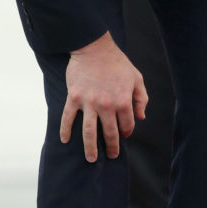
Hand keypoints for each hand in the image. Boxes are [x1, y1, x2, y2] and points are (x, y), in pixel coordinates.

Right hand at [60, 31, 147, 162]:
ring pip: (89, 131)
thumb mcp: (136, 78)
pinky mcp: (74, 98)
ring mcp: (89, 103)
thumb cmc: (117, 63)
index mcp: (123, 101)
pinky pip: (68, 117)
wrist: (94, 48)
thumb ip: (141, 98)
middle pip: (109, 132)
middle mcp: (106, 105)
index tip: (123, 135)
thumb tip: (141, 117)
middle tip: (111, 155)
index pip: (126, 125)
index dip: (126, 132)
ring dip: (90, 147)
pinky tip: (65, 140)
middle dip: (111, 147)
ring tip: (91, 159)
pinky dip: (65, 130)